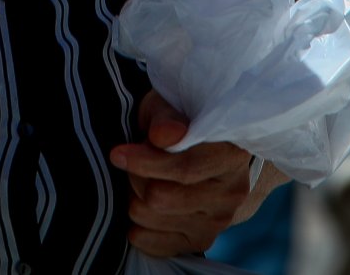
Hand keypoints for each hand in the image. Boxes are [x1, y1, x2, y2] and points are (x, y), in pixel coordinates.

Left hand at [109, 90, 253, 256]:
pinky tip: (142, 204)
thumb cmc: (177, 121)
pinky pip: (152, 243)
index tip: (118, 154)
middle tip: (133, 162)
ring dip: (134, 198)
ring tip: (141, 179)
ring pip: (151, 217)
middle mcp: (231, 192)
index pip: (185, 170)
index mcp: (230, 154)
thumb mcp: (169, 106)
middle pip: (162, 198)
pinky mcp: (201, 240)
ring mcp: (218, 220)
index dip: (146, 163)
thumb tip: (162, 135)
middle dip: (136, 178)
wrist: (197, 147)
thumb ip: (167, 118)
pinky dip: (137, 225)